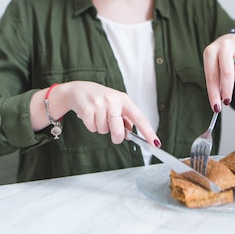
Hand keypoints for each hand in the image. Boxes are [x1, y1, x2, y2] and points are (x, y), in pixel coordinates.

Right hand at [37, 81, 160, 146]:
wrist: (79, 89)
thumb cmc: (101, 98)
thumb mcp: (116, 103)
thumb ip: (125, 118)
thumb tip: (130, 133)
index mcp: (124, 99)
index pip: (139, 118)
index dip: (148, 132)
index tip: (155, 143)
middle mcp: (113, 101)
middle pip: (118, 131)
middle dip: (116, 137)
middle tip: (113, 133)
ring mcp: (99, 104)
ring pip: (103, 131)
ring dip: (100, 128)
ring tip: (97, 116)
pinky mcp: (87, 109)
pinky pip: (92, 128)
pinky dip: (91, 126)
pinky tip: (90, 116)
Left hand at [203, 33, 234, 109]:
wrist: (231, 40)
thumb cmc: (220, 58)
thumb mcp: (213, 66)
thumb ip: (216, 81)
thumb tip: (217, 102)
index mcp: (210, 51)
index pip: (211, 76)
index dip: (214, 93)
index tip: (216, 107)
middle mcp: (223, 45)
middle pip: (227, 72)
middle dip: (227, 90)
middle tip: (227, 101)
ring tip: (234, 72)